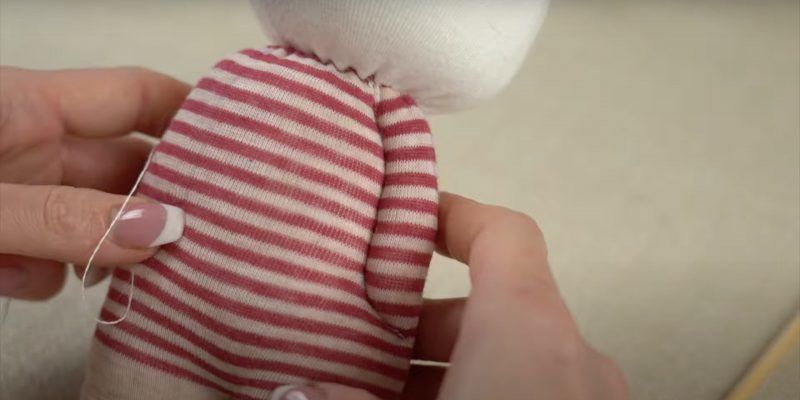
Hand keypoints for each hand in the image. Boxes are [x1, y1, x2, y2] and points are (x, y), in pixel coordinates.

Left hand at [0, 67, 188, 298]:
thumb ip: (62, 217)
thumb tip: (160, 230)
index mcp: (29, 107)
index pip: (135, 95)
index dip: (191, 113)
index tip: (245, 147)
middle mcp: (33, 146)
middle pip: (125, 168)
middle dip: (161, 205)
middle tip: (209, 240)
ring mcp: (18, 192)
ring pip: (93, 221)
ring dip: (97, 254)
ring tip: (96, 276)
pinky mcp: (3, 234)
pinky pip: (48, 256)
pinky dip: (41, 274)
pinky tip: (10, 277)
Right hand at [269, 193, 627, 399]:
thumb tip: (284, 392)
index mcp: (530, 332)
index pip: (503, 235)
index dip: (449, 213)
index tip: (399, 218)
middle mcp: (570, 359)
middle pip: (490, 307)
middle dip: (412, 321)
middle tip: (349, 337)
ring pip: (504, 361)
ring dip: (438, 372)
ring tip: (369, 396)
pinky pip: (523, 396)